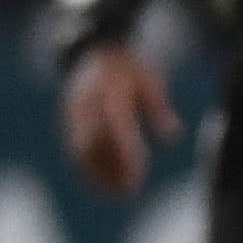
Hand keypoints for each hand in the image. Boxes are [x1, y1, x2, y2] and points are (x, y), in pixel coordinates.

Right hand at [59, 41, 180, 198]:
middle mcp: (89, 104)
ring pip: (81, 151)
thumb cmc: (129, 67)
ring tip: (117, 193)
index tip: (138, 174)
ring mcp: (75, 113)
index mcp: (111, 92)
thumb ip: (159, 108)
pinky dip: (87, 168)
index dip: (126, 152)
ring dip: (97, 174)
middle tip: (130, 191)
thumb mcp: (151, 80)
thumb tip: (173, 137)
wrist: (94, 49)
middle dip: (110, 169)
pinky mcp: (69, 120)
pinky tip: (101, 183)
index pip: (117, 127)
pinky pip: (75, 148)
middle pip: (95, 144)